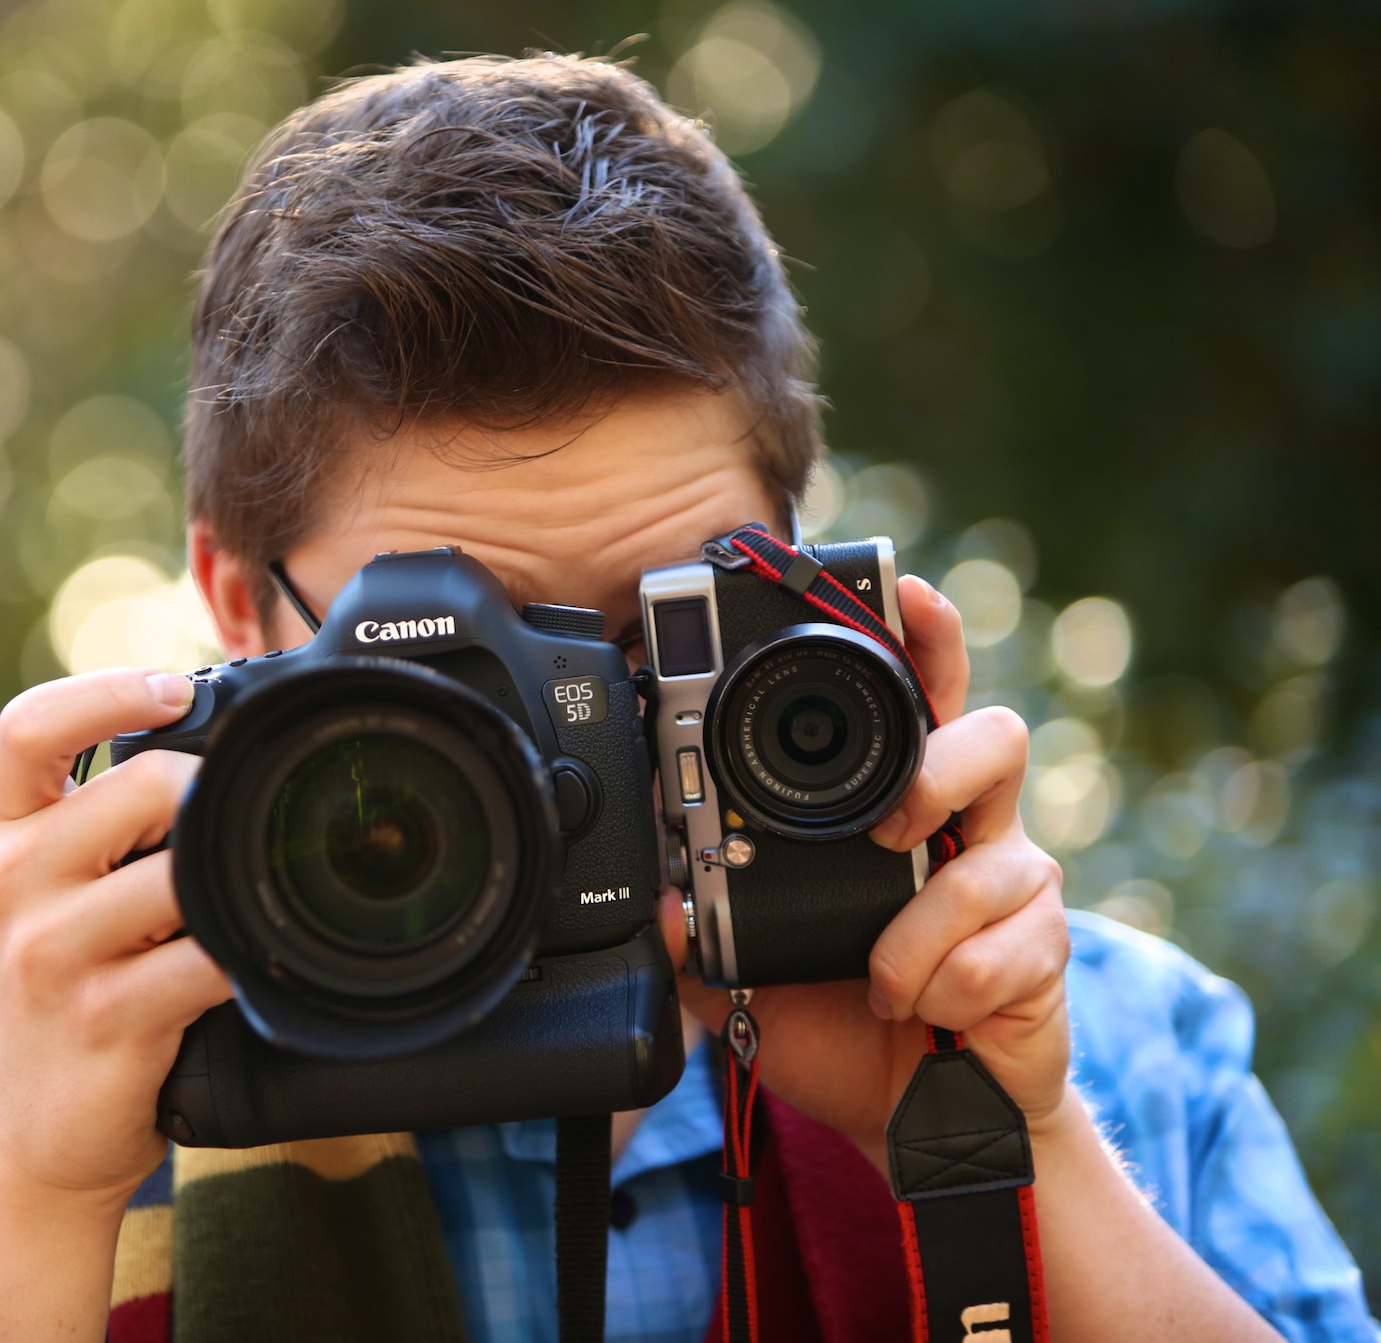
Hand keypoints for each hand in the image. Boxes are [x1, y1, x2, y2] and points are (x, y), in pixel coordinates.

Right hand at [0, 669, 231, 1210]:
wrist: (23, 1135)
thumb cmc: (61, 993)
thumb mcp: (48, 893)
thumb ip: (99, 821)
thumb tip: (211, 742)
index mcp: (3, 836)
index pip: (29, 727)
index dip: (106, 690)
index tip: (172, 689)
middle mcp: (13, 883)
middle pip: (142, 787)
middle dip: (211, 796)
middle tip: (239, 824)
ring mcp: (54, 953)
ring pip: (184, 873)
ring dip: (232, 884)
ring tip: (241, 904)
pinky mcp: (105, 1017)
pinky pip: (207, 959)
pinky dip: (245, 957)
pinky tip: (248, 963)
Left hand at [660, 575, 1071, 1168]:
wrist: (915, 1121)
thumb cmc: (843, 1025)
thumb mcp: (750, 976)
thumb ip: (704, 935)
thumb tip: (661, 904)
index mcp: (898, 808)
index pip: (919, 701)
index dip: (924, 640)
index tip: (904, 588)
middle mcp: (967, 828)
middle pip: (994, 737)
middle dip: (942, 769)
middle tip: (892, 825)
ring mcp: (1015, 887)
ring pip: (997, 859)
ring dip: (919, 932)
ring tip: (881, 978)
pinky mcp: (1046, 951)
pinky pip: (997, 953)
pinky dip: (939, 991)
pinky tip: (923, 1013)